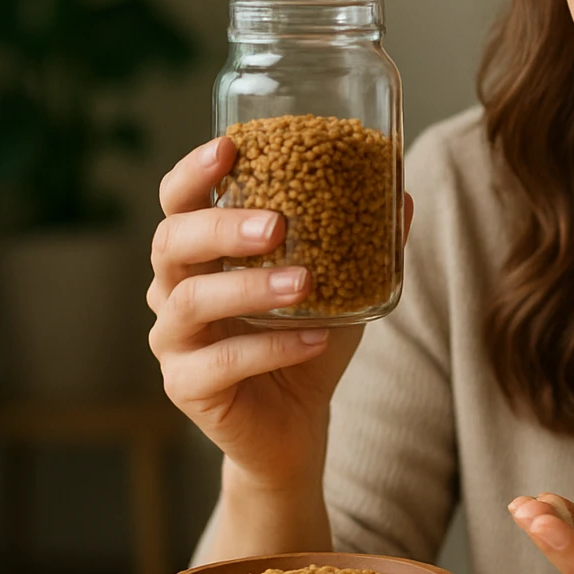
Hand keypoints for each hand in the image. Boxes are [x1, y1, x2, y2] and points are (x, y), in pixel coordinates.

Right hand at [147, 136, 413, 492]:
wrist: (295, 426)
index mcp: (200, 254)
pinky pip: (221, 362)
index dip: (193, 172)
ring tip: (304, 282)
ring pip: (192, 301)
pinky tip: (316, 339)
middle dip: (221, 226)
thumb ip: (364, 242)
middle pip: (171, 242)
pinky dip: (272, 347)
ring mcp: (173, 341)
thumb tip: (402, 193)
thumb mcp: (340, 285)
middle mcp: (172, 290)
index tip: (229, 147)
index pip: (177, 201)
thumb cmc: (307, 340)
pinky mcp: (185, 387)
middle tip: (275, 224)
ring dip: (251, 287)